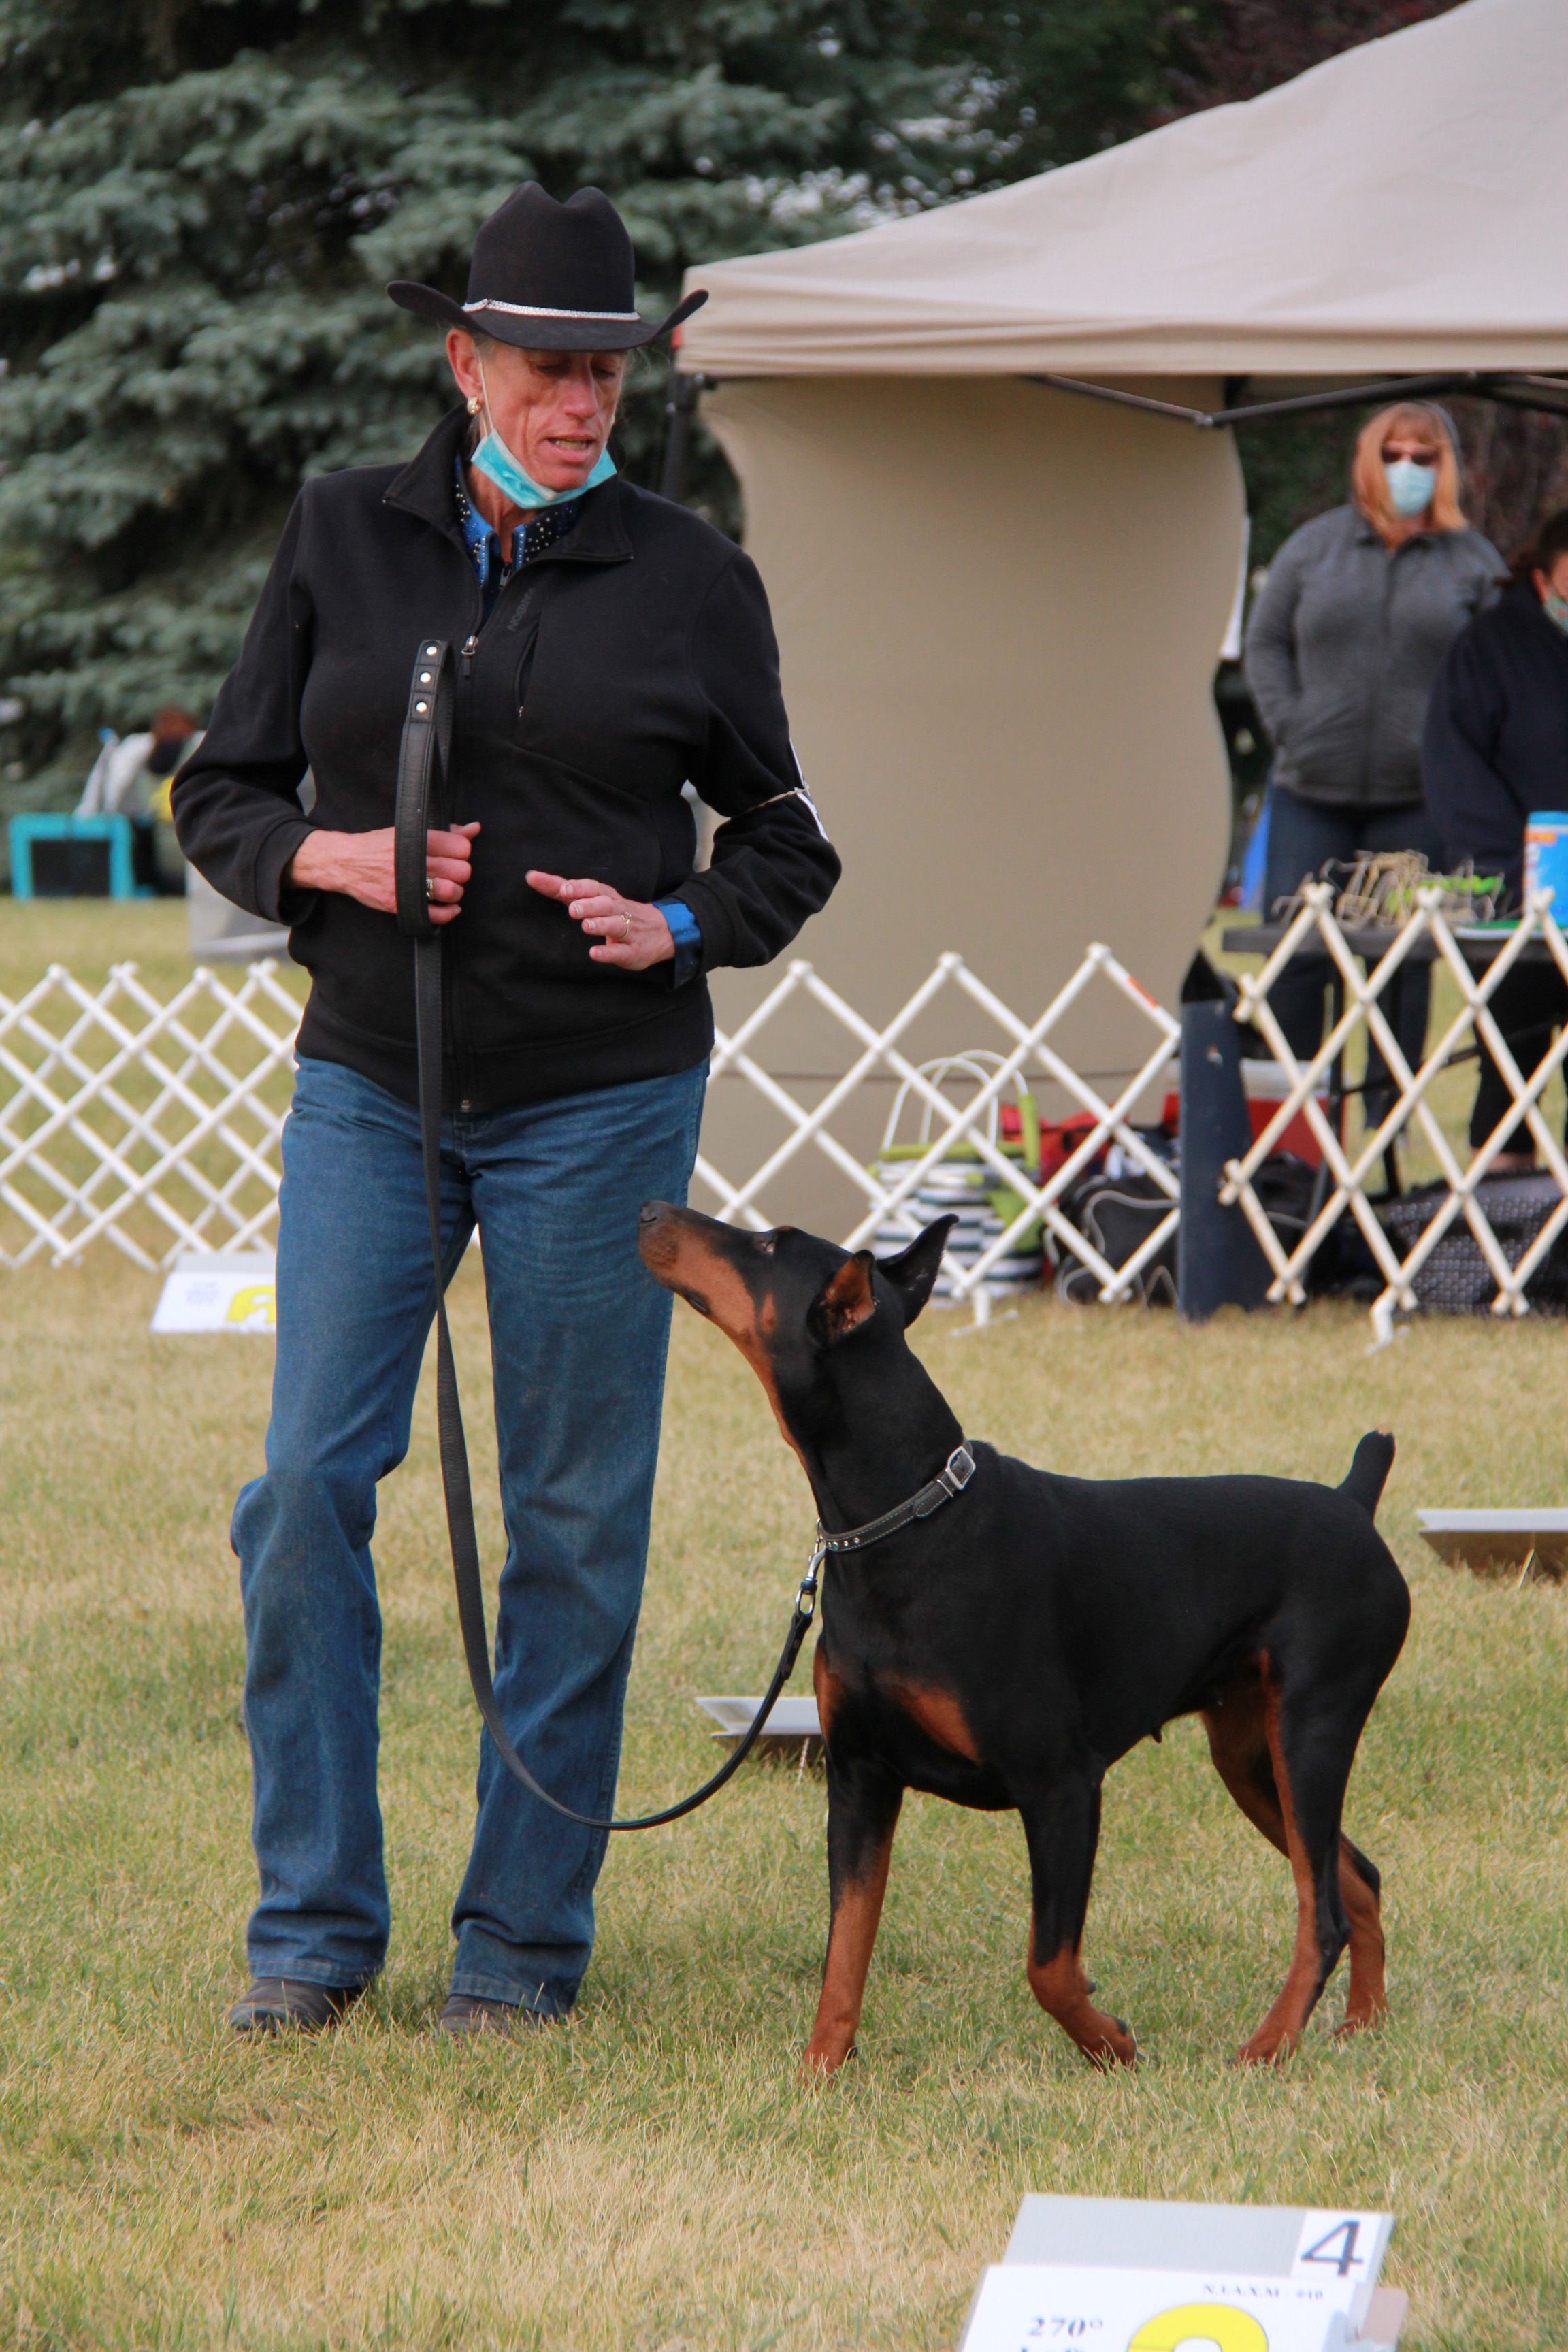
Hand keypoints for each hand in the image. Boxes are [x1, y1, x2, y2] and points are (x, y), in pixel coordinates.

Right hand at [285, 823, 480, 924]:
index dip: (462, 852)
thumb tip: (474, 829)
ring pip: (452, 891)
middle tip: (450, 872)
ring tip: (446, 888)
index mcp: (416, 839)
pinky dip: (448, 913)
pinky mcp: (399, 904)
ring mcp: (405, 884)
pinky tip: (447, 907)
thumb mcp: (407, 831)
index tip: (453, 854)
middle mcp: (412, 861)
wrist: (344, 862)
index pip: (461, 847)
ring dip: (454, 892)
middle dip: (460, 872)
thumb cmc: (378, 845)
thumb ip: (443, 832)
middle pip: (461, 870)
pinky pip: (436, 915)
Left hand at [527, 870, 673, 968]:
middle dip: (589, 905)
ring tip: (586, 926)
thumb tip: (533, 877)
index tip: (561, 888)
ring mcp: (627, 931)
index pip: (591, 887)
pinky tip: (595, 954)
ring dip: (600, 924)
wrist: (663, 931)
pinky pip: (621, 952)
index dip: (577, 887)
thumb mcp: (596, 900)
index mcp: (606, 897)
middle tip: (573, 909)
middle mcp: (617, 910)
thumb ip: (566, 892)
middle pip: (604, 904)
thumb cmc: (619, 914)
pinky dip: (608, 953)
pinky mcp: (633, 951)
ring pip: (615, 925)